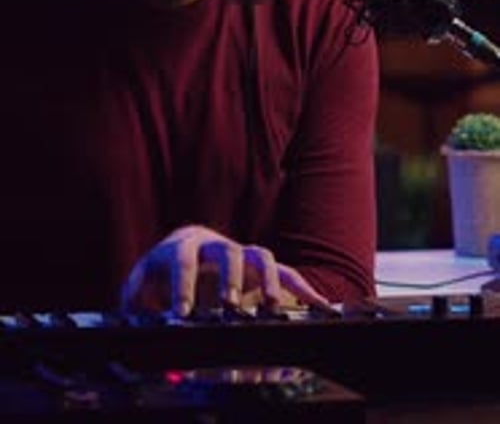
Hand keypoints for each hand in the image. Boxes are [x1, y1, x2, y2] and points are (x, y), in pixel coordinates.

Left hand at [120, 224, 330, 314]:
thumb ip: (134, 297)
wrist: (180, 256)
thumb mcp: (141, 284)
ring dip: (266, 278)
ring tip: (268, 306)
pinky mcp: (258, 269)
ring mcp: (239, 254)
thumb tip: (129, 316)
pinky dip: (302, 287)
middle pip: (226, 252)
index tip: (182, 312)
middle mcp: (214, 245)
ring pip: (258, 256)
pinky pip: (284, 273)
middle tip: (227, 305)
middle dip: (229, 278)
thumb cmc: (160, 274)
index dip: (183, 285)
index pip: (183, 259)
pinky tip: (318, 304)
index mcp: (183, 246)